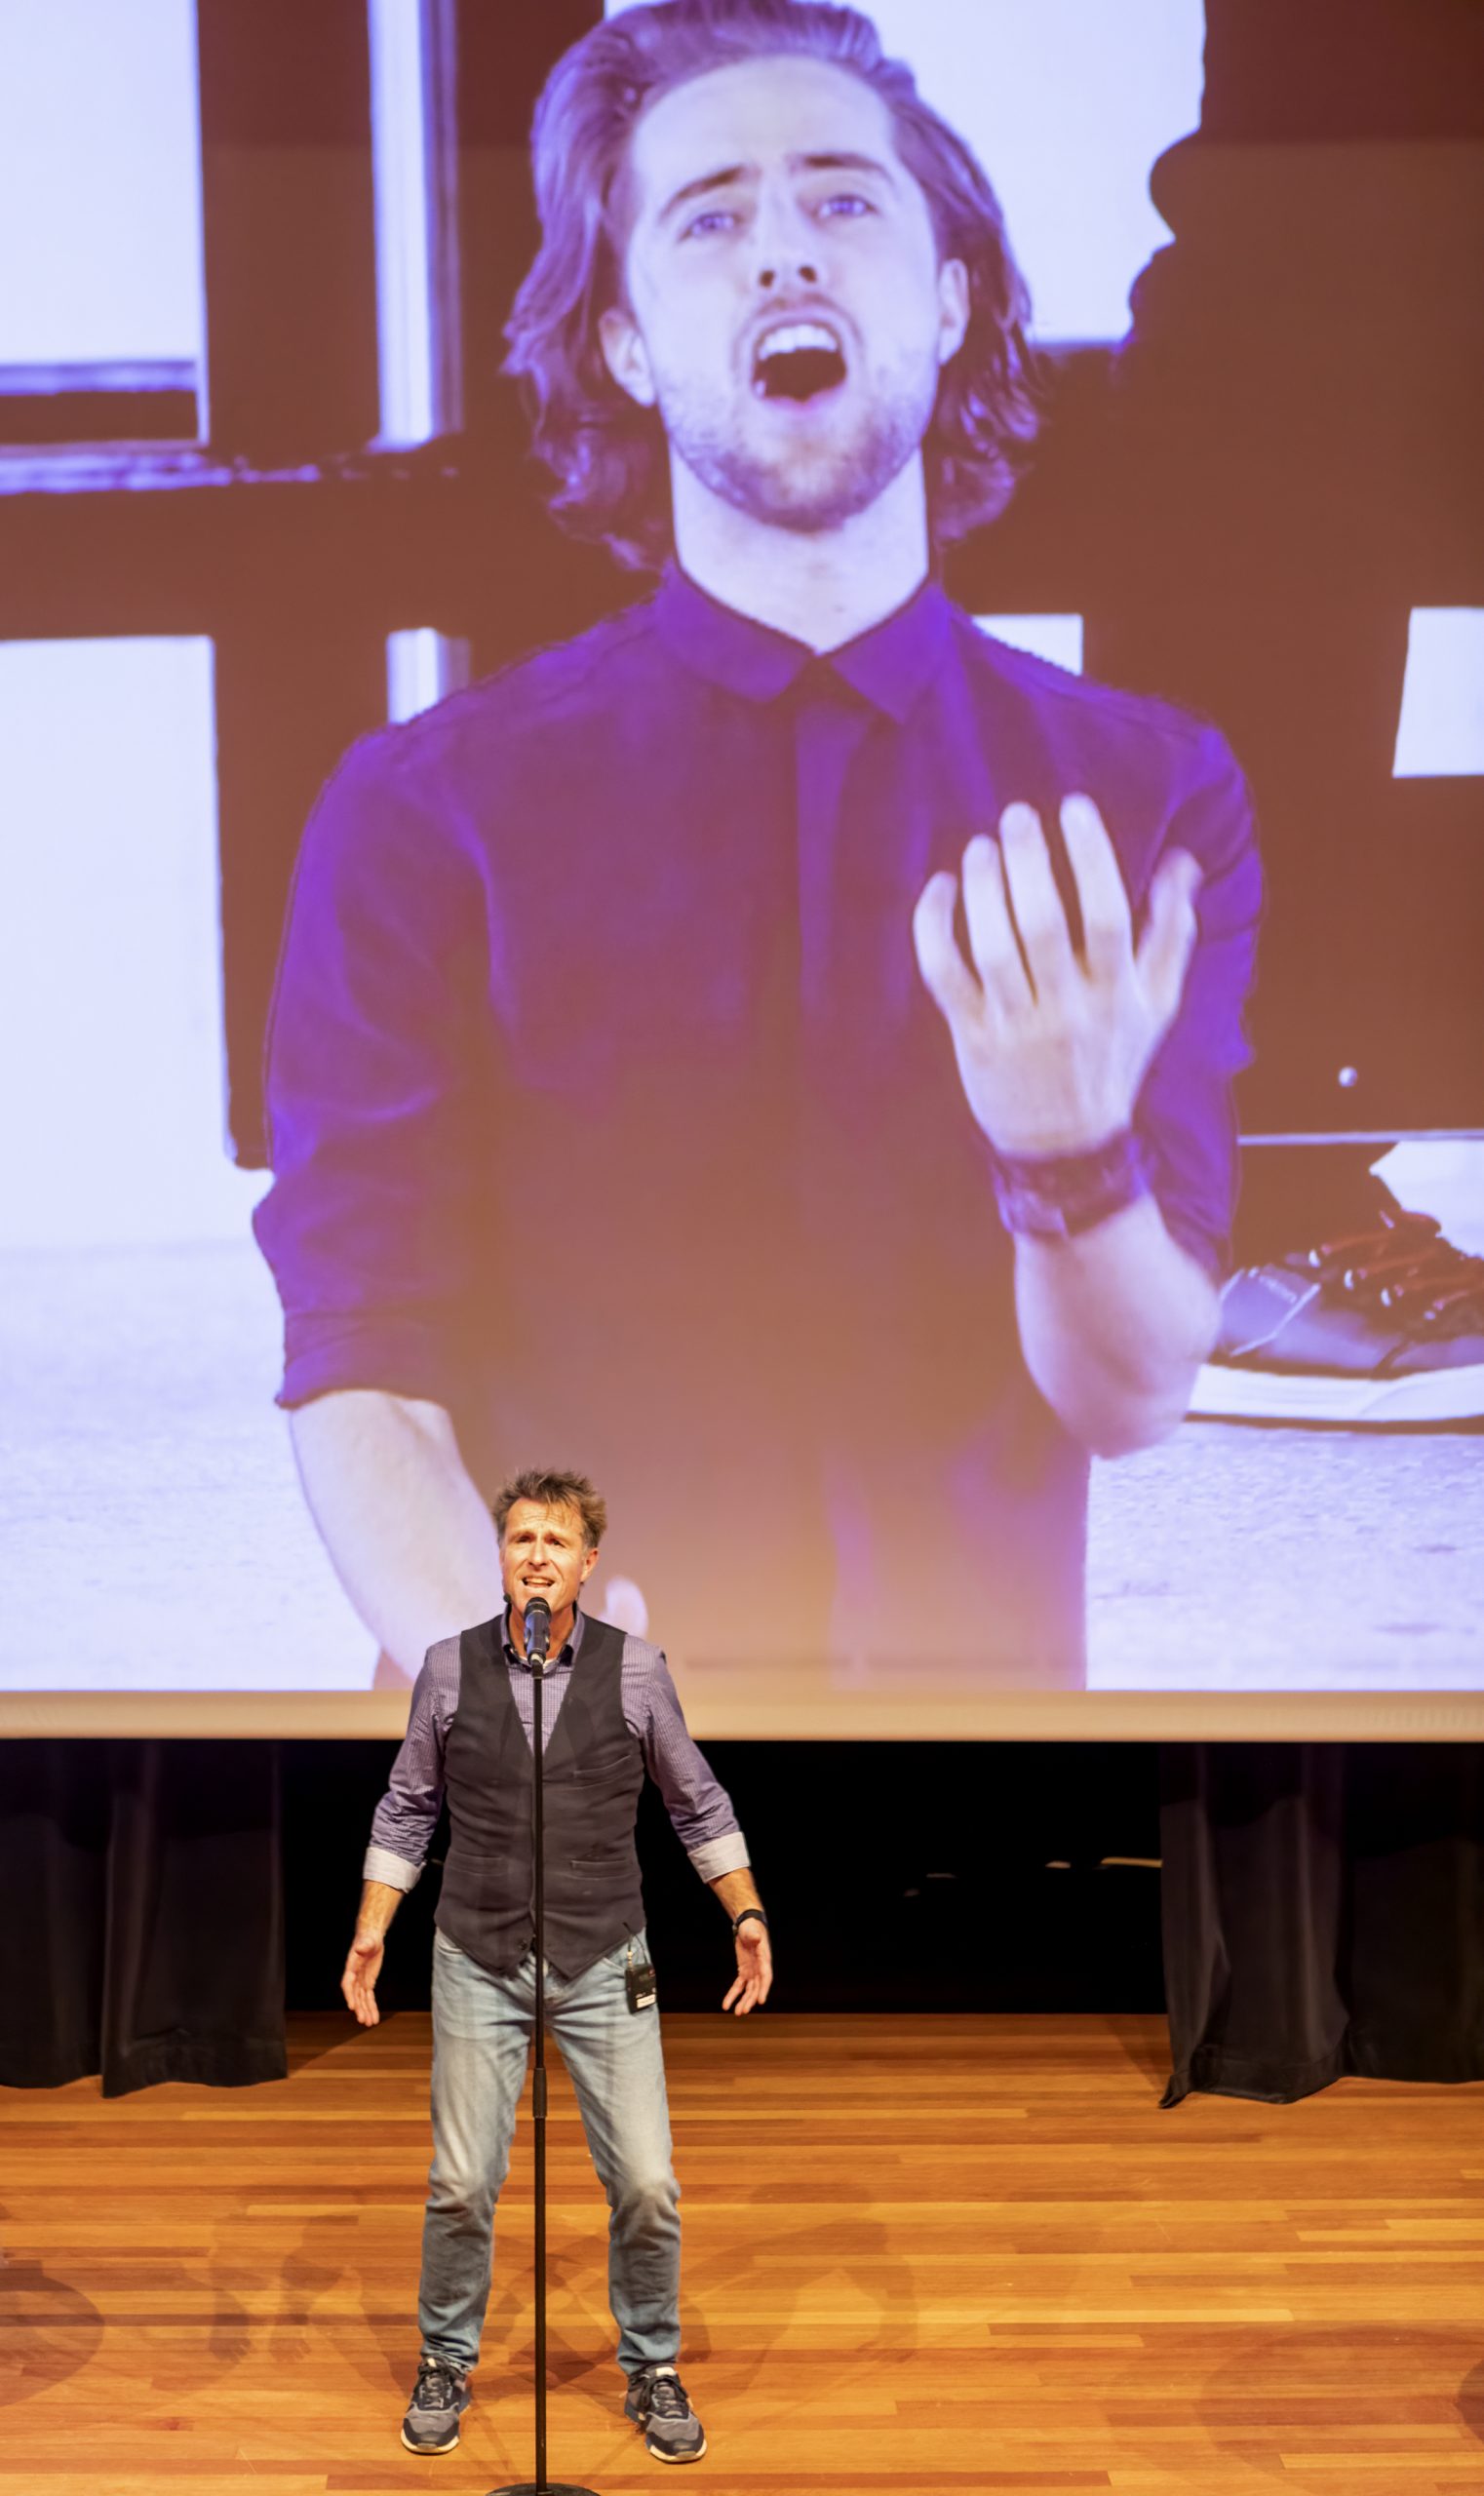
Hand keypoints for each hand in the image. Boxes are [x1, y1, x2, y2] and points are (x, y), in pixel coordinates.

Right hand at [342, 1926, 385, 2026]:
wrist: (371, 1938)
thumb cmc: (368, 1938)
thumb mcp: (368, 1940)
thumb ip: (363, 1945)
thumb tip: (359, 1948)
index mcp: (351, 1967)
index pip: (348, 1984)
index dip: (349, 1996)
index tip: (351, 2007)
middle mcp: (354, 1976)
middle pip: (355, 1995)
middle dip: (359, 2008)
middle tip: (363, 2020)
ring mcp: (361, 1981)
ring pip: (362, 2000)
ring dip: (365, 2011)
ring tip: (370, 2023)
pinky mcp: (368, 1983)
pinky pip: (369, 1997)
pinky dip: (372, 2007)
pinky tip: (374, 2018)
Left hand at [722, 1919, 772, 2016]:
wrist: (747, 1925)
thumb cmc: (751, 1927)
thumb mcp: (752, 1930)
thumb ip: (754, 1936)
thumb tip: (756, 1938)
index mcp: (764, 1959)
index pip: (765, 1977)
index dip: (764, 1989)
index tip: (760, 2001)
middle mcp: (760, 1968)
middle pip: (756, 1987)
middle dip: (750, 2000)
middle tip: (744, 2010)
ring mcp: (752, 1971)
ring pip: (748, 1990)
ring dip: (743, 2001)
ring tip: (737, 2013)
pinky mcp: (744, 1972)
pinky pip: (738, 1986)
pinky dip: (733, 1995)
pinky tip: (726, 2005)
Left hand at [913, 795, 1200, 1157]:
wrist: (1067, 1146)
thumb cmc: (1113, 1060)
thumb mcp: (1156, 1002)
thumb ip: (1171, 931)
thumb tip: (1183, 862)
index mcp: (1117, 995)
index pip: (1107, 917)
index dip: (1090, 859)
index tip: (1073, 809)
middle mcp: (1068, 1011)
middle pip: (1044, 928)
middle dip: (1029, 866)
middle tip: (1017, 817)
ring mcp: (1018, 1027)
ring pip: (993, 951)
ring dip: (984, 893)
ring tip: (981, 847)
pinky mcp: (974, 1039)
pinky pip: (947, 978)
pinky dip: (935, 932)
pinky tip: (939, 889)